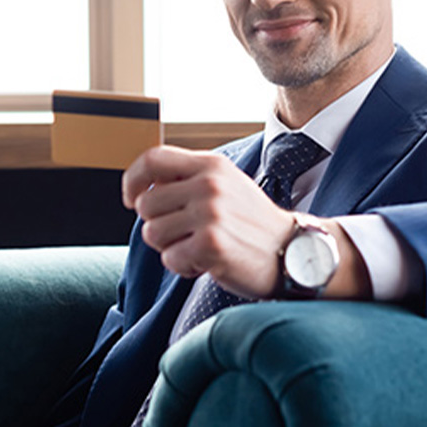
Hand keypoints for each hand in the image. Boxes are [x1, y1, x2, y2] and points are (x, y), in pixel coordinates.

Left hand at [123, 145, 294, 298]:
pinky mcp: (211, 245)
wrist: (295, 251)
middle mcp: (209, 185)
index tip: (131, 199)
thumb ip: (189, 179)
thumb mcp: (226, 185)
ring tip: (199, 246)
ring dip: (170, 247)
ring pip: (153, 233)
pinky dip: (184, 266)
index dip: (132, 180)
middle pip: (146, 204)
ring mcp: (210, 214)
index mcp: (211, 165)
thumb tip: (143, 187)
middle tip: (184, 233)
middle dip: (157, 224)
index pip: (152, 159)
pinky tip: (207, 262)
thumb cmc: (253, 223)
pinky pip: (170, 259)